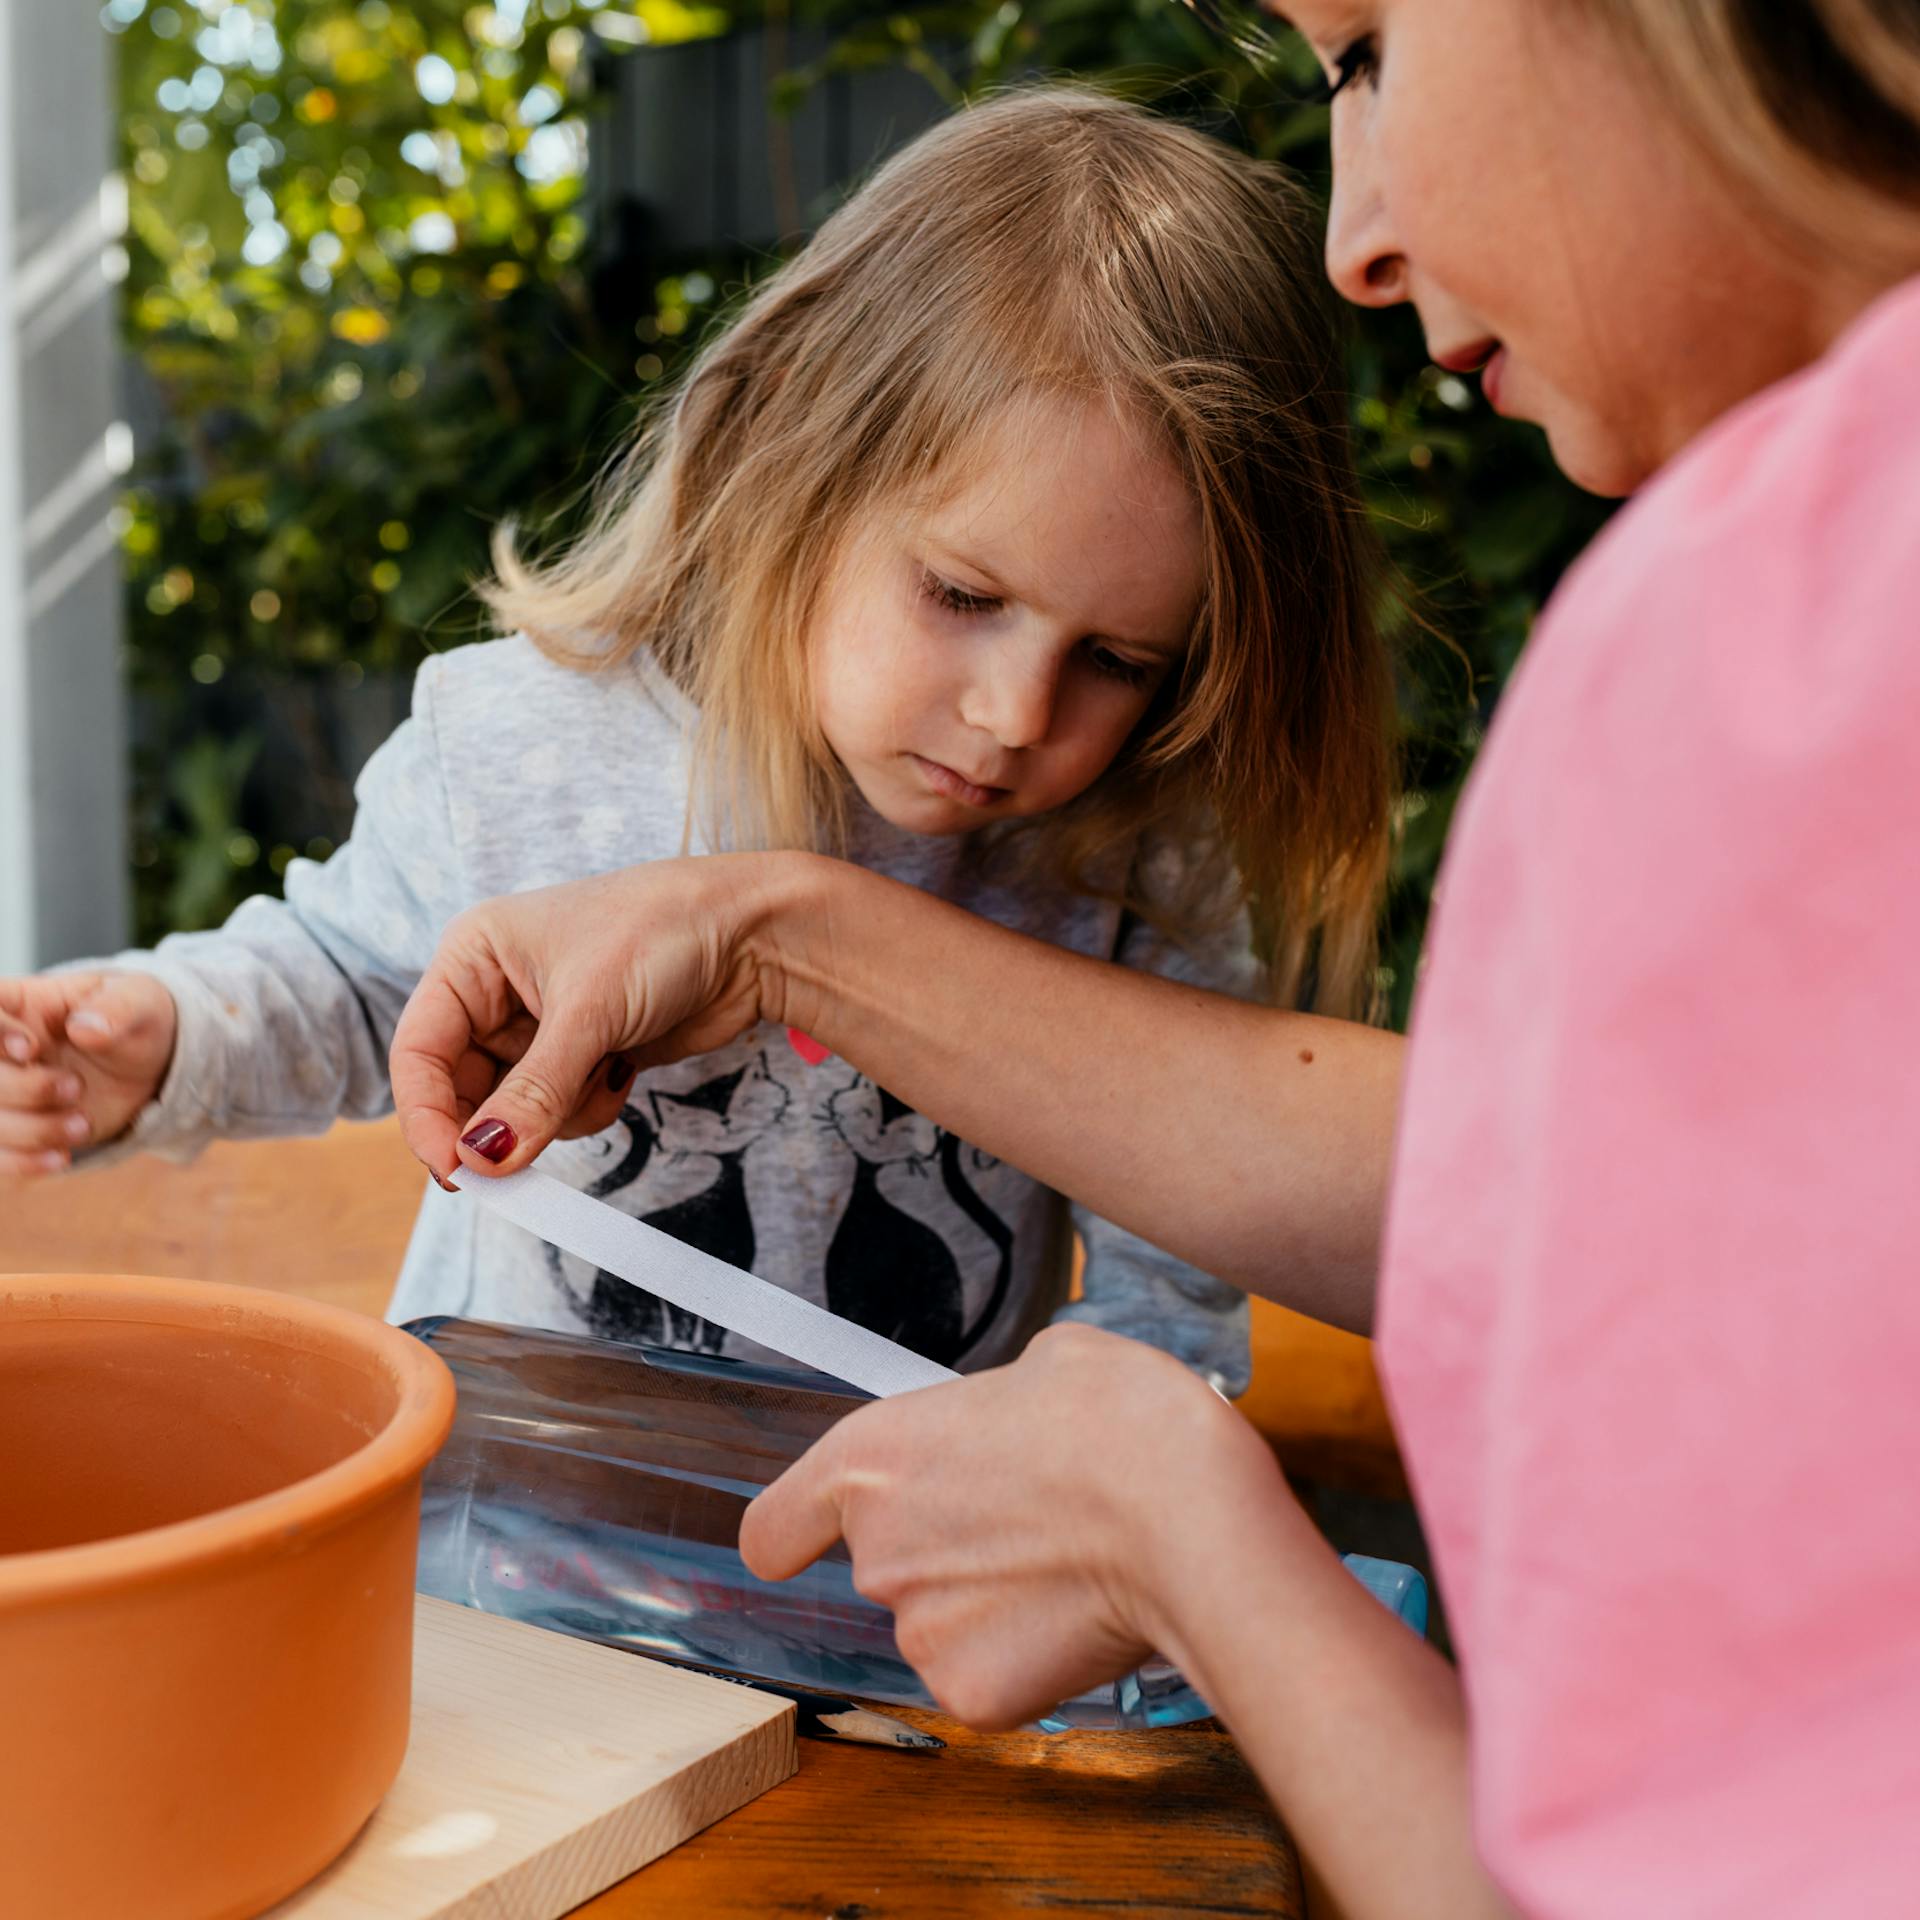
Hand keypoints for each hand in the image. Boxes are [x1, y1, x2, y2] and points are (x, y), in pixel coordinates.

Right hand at [0, 971, 176, 1175]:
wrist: (152, 1067)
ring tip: (82, 1124)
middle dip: (22, 1088)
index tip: (30, 1048)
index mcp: (19, 1004)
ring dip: (30, 1129)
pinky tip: (62, 1157)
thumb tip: (86, 1028)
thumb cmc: (138, 1020)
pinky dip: (23, 1161)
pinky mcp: (19, 1128)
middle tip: (75, 1087)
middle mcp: (2, 1051)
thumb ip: (117, 1008)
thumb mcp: (139, 1002)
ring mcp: (7, 1091)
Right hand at [390, 857, 788, 1178]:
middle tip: (522, 1166)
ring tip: (603, 1073)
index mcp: (474, 956)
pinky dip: (587, 1109)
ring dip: (555, 1114)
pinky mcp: (582, 1054)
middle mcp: (496, 990)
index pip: (420, 1051)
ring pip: (513, 1110)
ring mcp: (541, 1025)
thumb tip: (482, 1160)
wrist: (753, 935)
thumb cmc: (664, 932)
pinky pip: (558, 1111)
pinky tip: (623, 1071)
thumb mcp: (590, 1013)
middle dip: (500, 1125)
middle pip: (462, 1089)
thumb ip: (534, 1093)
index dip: (428, 1116)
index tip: (454, 1170)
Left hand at [738, 1322, 1296, 1729]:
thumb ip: (1003, 1397)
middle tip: (1032, 1515)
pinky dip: (1032, 1654)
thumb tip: (1023, 1410)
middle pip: (892, 1564)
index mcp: (874, 1459)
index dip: (795, 1533)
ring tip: (1076, 1557)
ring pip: (946, 1621)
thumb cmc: (1122, 1426)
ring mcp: (921, 1632)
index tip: (806, 1541)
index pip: (775, 1525)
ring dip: (993, 1601)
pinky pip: (992, 1674)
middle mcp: (878, 1553)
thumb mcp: (1055, 1361)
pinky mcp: (973, 1695)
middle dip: (951, 1548)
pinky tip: (1086, 1612)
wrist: (1188, 1521)